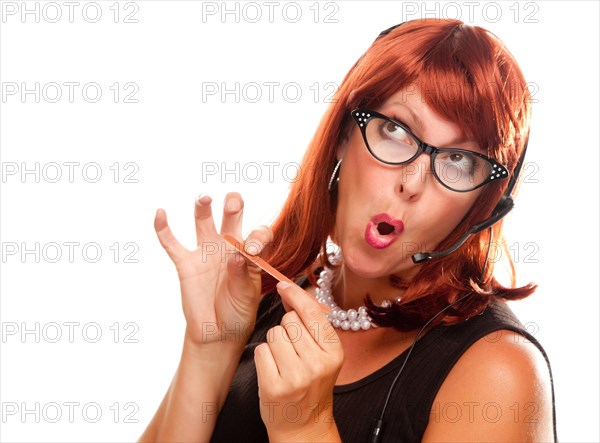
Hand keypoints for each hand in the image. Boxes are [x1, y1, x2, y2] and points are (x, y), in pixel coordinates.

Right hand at [154, 192, 270, 349]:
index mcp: (250, 253)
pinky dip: (163, 229)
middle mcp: (229, 247)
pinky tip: (160, 213)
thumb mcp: (246, 296)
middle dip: (233, 206)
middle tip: (233, 204)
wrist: (218, 333)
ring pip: (203, 222)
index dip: (257, 236)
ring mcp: (206, 253)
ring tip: (204, 197)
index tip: (252, 249)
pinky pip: (172, 244)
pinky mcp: (186, 264)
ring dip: (203, 207)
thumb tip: (236, 255)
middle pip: (232, 216)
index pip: (258, 234)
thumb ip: (241, 276)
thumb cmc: (238, 312)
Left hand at [255, 281, 343, 441]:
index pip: (312, 313)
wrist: (303, 424)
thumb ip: (311, 325)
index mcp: (334, 352)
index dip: (296, 295)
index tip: (284, 285)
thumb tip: (290, 292)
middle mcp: (317, 364)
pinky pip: (261, 351)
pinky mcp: (274, 387)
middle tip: (293, 350)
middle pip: (289, 321)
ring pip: (274, 334)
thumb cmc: (311, 385)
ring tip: (284, 362)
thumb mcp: (323, 355)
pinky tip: (274, 371)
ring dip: (275, 344)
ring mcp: (296, 377)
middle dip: (286, 329)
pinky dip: (264, 358)